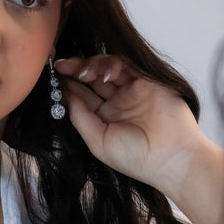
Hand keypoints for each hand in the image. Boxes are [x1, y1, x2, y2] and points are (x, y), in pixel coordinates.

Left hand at [55, 55, 223, 223]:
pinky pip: (126, 65)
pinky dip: (112, 64)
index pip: (81, 94)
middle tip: (60, 65)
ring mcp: (132, 90)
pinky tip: (104, 74)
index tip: (51, 75)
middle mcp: (116, 101)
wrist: (172, 159)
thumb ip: (80, 116)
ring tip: (83, 72)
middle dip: (75, 69)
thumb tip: (64, 94)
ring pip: (106, 68)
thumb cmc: (134, 157)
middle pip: (91, 77)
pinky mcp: (147, 81)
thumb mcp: (98, 140)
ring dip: (92, 65)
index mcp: (104, 117)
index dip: (66, 84)